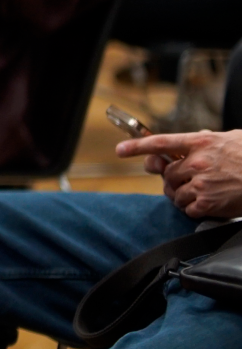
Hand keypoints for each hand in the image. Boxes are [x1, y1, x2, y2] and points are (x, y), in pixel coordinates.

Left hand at [118, 130, 241, 217]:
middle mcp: (198, 162)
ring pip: (174, 192)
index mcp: (201, 142)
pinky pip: (187, 209)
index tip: (120, 150)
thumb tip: (182, 146)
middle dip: (171, 179)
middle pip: (167, 173)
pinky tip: (204, 204)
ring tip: (196, 193)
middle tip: (183, 181)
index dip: (137, 146)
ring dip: (180, 195)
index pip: (161, 142)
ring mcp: (202, 184)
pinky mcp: (209, 204)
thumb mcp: (227, 139)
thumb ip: (202, 141)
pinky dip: (191, 208)